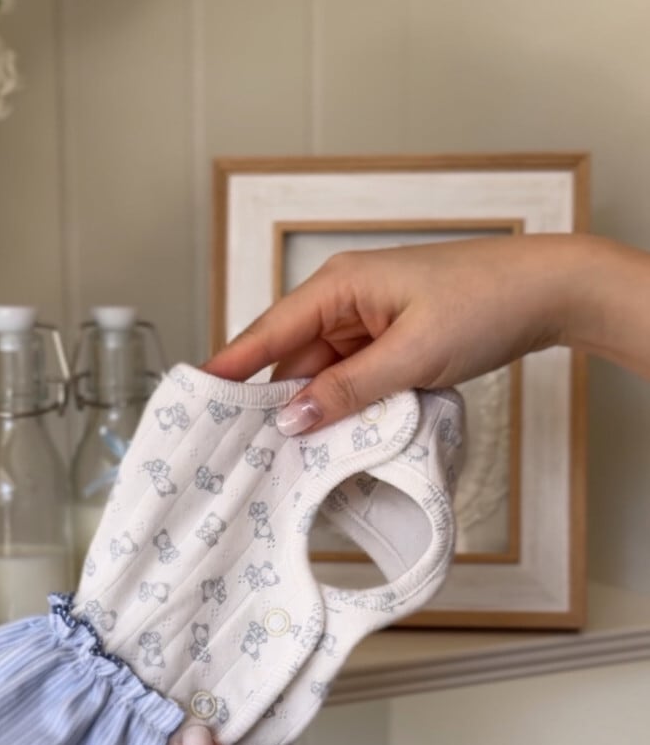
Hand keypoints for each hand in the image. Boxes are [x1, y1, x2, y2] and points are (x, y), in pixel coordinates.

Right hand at [205, 232, 597, 432]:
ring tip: (292, 460)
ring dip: (316, 414)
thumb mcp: (413, 354)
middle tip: (248, 455)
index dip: (230, 369)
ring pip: (323, 377)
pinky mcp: (391, 344)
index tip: (195, 399)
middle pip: (291, 362)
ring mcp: (369, 324)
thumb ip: (349, 390)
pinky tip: (338, 442)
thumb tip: (293, 418)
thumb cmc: (487, 301)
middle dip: (275, 406)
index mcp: (340, 284)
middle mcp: (346, 300)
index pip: (268, 332)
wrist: (549, 292)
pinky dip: (346, 410)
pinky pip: (354, 381)